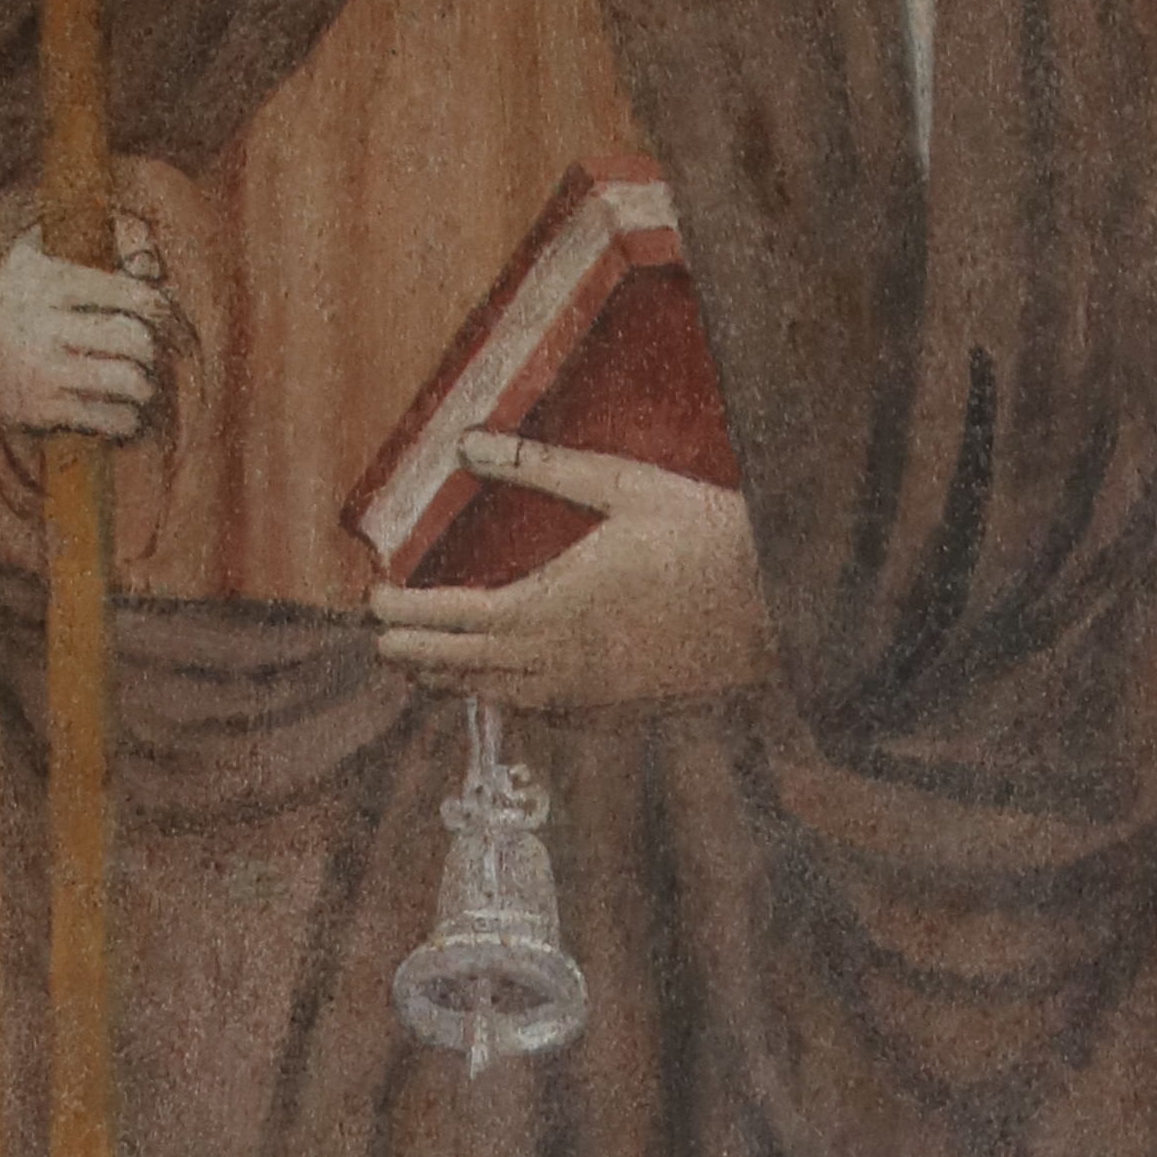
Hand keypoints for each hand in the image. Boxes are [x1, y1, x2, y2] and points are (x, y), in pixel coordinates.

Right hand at [0, 215, 165, 439]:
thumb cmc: (25, 295)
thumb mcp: (49, 249)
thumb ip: (108, 240)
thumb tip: (152, 264)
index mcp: (44, 279)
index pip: (130, 293)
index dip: (162, 307)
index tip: (166, 317)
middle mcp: (35, 324)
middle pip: (133, 338)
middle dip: (153, 349)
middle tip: (150, 354)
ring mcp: (35, 370)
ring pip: (127, 380)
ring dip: (145, 386)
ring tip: (140, 384)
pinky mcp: (35, 411)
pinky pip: (108, 419)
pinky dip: (127, 420)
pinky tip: (123, 412)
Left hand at [371, 438, 775, 714]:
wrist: (782, 606)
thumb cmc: (705, 535)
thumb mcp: (620, 484)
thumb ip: (537, 466)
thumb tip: (467, 442)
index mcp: (546, 608)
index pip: (449, 619)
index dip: (404, 612)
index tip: (373, 600)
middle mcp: (557, 663)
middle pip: (462, 665)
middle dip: (415, 653)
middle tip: (382, 642)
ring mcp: (588, 696)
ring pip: (499, 697)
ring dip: (456, 680)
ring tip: (427, 668)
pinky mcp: (618, 712)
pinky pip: (545, 713)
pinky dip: (511, 699)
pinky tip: (507, 688)